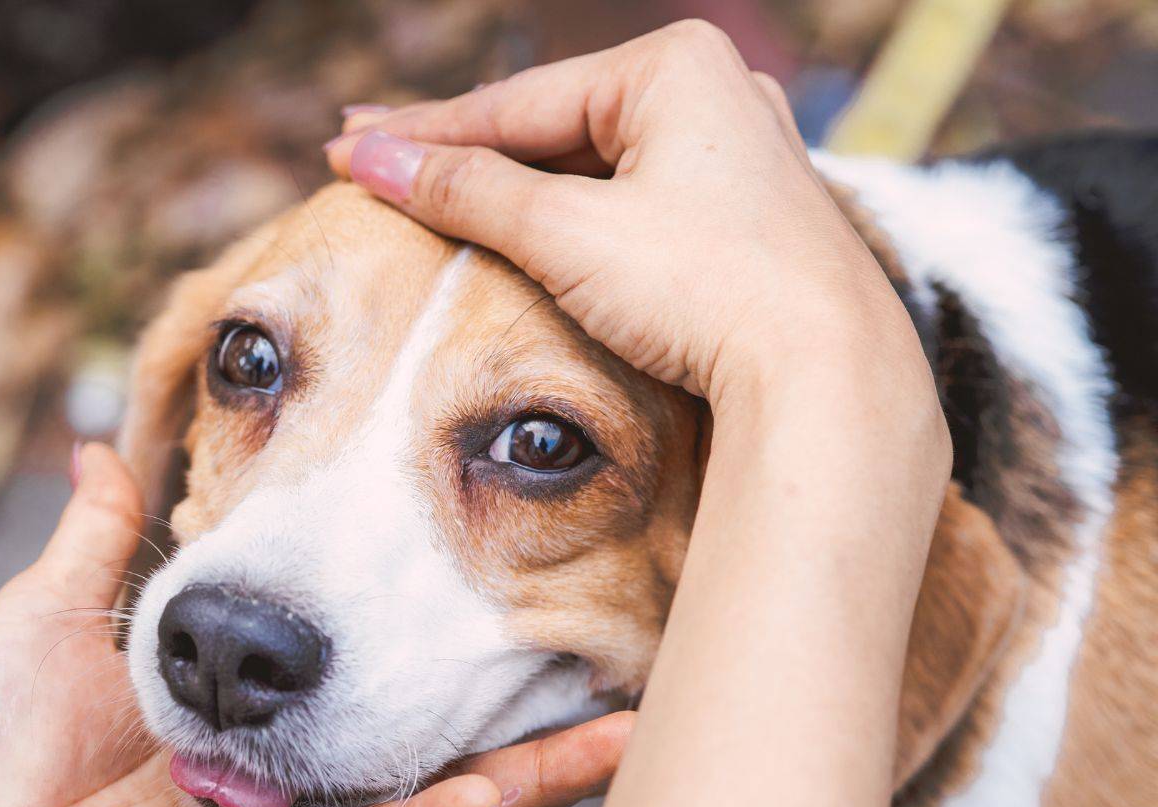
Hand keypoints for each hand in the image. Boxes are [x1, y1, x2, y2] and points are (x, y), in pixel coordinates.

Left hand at [0, 444, 631, 806]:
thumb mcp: (62, 612)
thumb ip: (109, 534)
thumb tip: (107, 444)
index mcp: (246, 679)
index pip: (360, 616)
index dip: (428, 559)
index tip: (502, 478)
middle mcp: (293, 744)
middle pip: (426, 694)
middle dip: (516, 644)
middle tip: (623, 580)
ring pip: (444, 769)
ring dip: (543, 733)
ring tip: (644, 684)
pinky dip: (481, 797)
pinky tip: (566, 764)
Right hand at [324, 20, 925, 411]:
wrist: (828, 375)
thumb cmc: (707, 288)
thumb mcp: (567, 234)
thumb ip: (464, 190)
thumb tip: (371, 160)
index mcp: (675, 66)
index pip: (514, 103)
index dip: (419, 133)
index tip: (344, 148)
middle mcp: (714, 92)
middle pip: (550, 128)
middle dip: (459, 150)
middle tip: (372, 155)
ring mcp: (734, 155)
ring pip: (590, 166)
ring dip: (509, 186)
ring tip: (431, 193)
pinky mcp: (742, 216)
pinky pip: (628, 201)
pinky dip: (565, 217)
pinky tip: (521, 227)